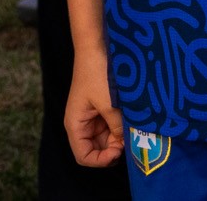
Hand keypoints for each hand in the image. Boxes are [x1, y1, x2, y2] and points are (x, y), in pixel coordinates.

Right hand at [65, 51, 124, 168]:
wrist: (96, 46)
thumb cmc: (97, 73)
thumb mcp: (109, 104)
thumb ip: (118, 129)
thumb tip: (129, 146)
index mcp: (75, 124)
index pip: (84, 157)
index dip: (101, 160)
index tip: (119, 151)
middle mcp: (82, 123)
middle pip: (97, 150)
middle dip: (114, 149)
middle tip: (130, 138)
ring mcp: (93, 117)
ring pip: (106, 140)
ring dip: (119, 138)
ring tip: (132, 127)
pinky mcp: (102, 109)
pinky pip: (112, 127)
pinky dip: (122, 128)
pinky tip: (131, 120)